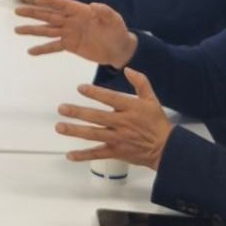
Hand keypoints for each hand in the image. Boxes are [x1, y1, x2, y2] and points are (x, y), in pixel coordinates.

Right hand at [14, 0, 136, 66]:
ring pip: (47, 30)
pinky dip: (42, 49)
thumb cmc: (118, 31)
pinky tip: (30, 51)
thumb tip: (94, 5)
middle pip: (49, 15)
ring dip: (32, 30)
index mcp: (81, 11)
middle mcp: (71, 20)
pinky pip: (53, 46)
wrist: (119, 49)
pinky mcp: (69, 45)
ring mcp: (69, 33)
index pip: (62, 4)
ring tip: (17, 30)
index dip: (50, 2)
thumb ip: (105, 11)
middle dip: (33, 13)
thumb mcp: (115, 20)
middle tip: (17, 11)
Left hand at [58, 67, 172, 167]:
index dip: (95, 93)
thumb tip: (128, 69)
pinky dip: (83, 155)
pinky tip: (70, 155)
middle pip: (96, 117)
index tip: (80, 88)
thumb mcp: (151, 99)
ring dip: (75, 131)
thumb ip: (140, 82)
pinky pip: (97, 154)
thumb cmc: (157, 123)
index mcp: (130, 108)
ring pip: (93, 134)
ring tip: (60, 127)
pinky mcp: (116, 152)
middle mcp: (122, 123)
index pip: (110, 98)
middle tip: (62, 108)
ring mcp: (118, 138)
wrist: (166, 148)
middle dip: (78, 112)